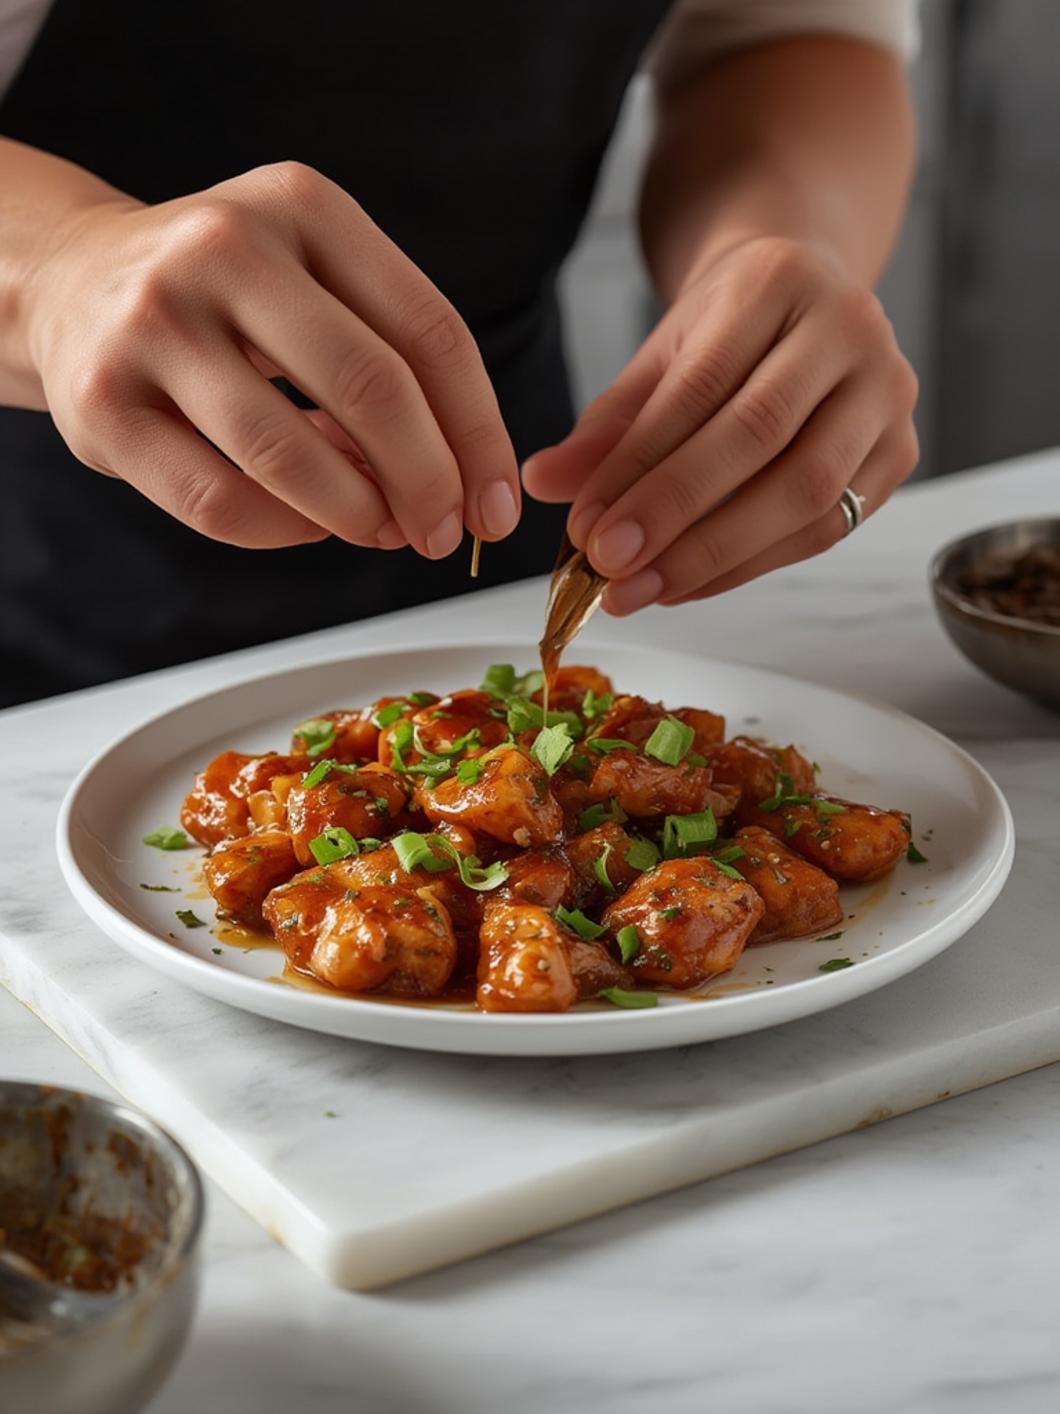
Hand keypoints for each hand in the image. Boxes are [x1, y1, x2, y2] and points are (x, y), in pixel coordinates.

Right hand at [24, 162, 518, 554]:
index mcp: (304, 208)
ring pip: (290, 455)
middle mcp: (226, 249)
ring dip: (357, 516)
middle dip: (429, 482)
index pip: (430, 332)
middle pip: (370, 388)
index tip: (497, 504)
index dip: (479, 433)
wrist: (74, 280)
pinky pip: (220, 502)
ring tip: (380, 531)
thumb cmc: (228, 296)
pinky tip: (308, 525)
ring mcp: (154, 324)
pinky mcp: (103, 403)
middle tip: (444, 534)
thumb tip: (460, 486)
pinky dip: (284, 532)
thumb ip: (391, 360)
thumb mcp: (315, 280)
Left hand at [523, 236, 917, 611]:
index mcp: (779, 280)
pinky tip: (688, 583)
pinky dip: (750, 565)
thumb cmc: (727, 329)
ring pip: (805, 494)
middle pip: (760, 439)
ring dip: (714, 555)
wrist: (803, 304)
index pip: (701, 387)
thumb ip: (608, 422)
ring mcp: (887, 393)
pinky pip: (825, 529)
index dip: (640, 466)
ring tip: (641, 588)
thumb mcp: (661, 355)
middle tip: (610, 568)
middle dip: (676, 515)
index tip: (587, 527)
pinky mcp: (899, 454)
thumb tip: (543, 484)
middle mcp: (850, 329)